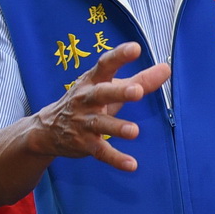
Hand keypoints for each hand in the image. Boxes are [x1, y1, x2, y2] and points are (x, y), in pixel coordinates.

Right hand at [26, 42, 171, 171]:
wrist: (48, 129)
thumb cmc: (88, 101)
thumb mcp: (109, 87)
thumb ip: (139, 79)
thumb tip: (167, 69)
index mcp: (93, 81)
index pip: (105, 64)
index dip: (119, 56)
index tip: (135, 48)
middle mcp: (86, 99)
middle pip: (102, 93)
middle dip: (119, 92)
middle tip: (137, 91)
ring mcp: (83, 122)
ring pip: (101, 123)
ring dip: (117, 127)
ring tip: (134, 131)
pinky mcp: (84, 143)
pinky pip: (100, 151)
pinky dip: (115, 159)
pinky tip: (131, 165)